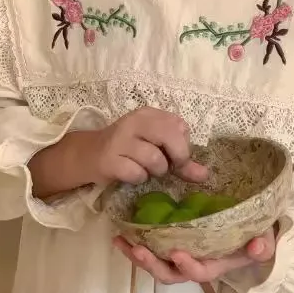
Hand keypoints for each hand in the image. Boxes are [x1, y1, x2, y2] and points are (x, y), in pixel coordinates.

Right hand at [30, 108, 207, 198]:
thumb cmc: (128, 151)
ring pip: (155, 159)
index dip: (183, 146)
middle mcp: (135, 121)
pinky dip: (138, 178)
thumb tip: (205, 175)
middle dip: (176, 158)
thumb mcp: (156, 150)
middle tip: (167, 166)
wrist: (88, 155)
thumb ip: (181, 162)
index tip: (174, 155)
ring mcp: (120, 139)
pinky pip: (136, 173)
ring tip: (145, 169)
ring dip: (155, 171)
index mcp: (149, 114)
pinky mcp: (108, 158)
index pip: (181, 126)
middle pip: (171, 137)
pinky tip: (131, 174)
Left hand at [113, 225, 277, 284]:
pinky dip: (136, 245)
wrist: (248, 230)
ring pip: (156, 265)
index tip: (177, 253)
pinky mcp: (171, 246)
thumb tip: (257, 248)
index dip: (188, 266)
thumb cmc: (255, 236)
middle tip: (138, 250)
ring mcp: (181, 258)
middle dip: (152, 265)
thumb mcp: (264, 239)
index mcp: (215, 266)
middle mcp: (194, 265)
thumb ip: (263, 245)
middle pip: (170, 274)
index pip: (200, 273)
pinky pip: (152, 251)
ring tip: (121, 242)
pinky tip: (122, 233)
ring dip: (138, 257)